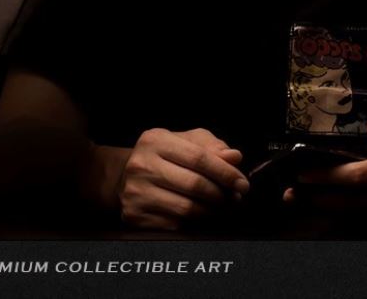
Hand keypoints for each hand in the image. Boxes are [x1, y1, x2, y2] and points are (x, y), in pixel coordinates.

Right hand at [118, 128, 248, 229]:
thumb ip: (211, 146)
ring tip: (221, 206)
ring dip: (212, 210)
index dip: (225, 172)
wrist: (124, 176)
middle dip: (222, 194)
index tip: (242, 183)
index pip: (199, 158)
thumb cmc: (162, 157)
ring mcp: (136, 192)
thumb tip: (234, 157)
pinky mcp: (135, 216)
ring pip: (187, 208)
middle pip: (195, 184)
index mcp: (155, 140)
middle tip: (235, 197)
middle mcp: (142, 165)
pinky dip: (194, 223)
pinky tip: (200, 216)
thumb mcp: (184, 141)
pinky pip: (175, 224)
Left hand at [283, 118, 366, 212]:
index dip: (328, 175)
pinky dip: (350, 210)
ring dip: (329, 205)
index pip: (359, 175)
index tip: (304, 170)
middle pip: (351, 198)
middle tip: (290, 192)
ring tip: (303, 200)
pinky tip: (335, 205)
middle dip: (318, 195)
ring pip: (359, 210)